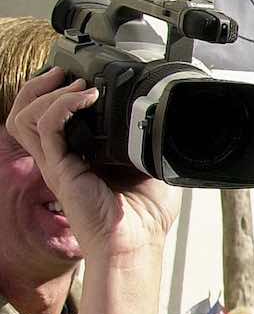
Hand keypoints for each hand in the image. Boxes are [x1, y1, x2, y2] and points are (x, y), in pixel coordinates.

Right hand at [5, 67, 177, 257]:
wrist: (137, 242)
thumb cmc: (145, 215)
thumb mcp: (153, 167)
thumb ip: (150, 143)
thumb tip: (167, 121)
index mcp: (79, 155)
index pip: (51, 117)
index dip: (57, 94)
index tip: (83, 77)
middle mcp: (61, 158)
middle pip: (26, 112)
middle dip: (39, 85)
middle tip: (64, 72)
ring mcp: (57, 163)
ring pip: (25, 116)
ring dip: (44, 92)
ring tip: (72, 82)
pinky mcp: (59, 169)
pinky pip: (47, 128)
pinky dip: (62, 105)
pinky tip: (84, 98)